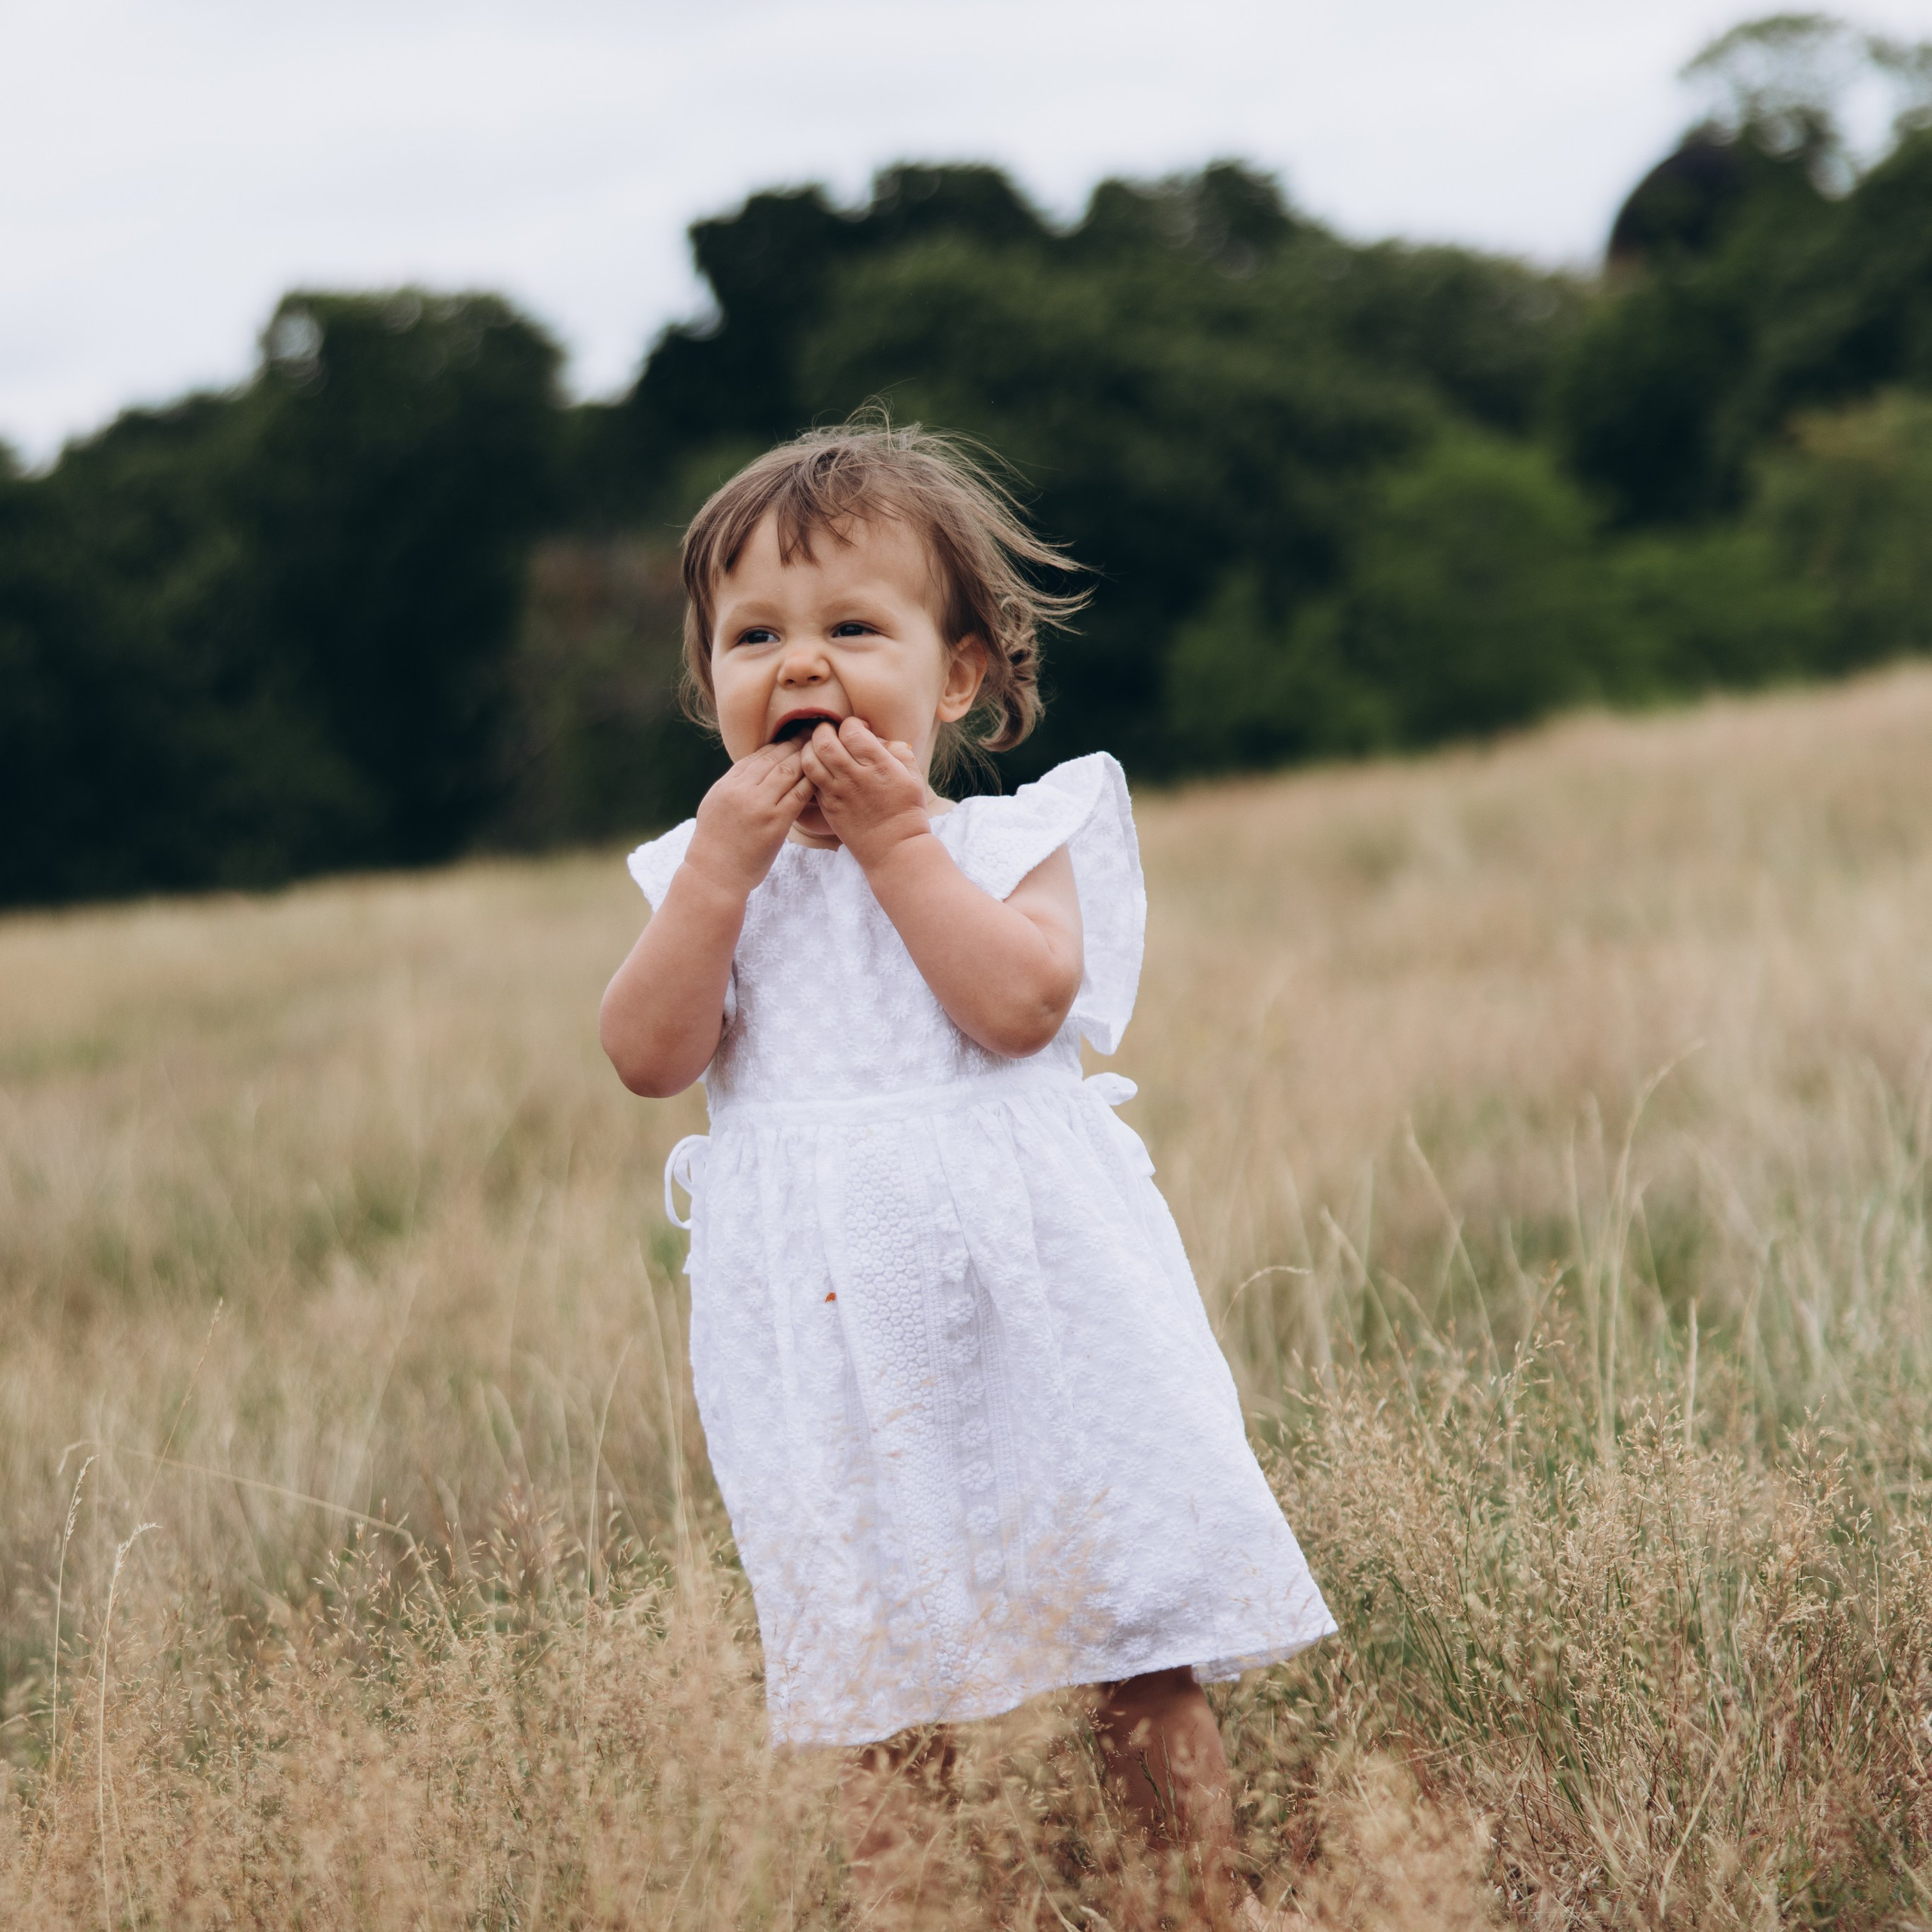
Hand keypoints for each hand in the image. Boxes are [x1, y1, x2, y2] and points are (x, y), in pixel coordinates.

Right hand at [681, 741, 813, 899]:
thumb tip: (749, 771)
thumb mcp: (715, 806)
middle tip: (813, 733)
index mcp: (727, 784)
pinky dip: (812, 783)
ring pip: (789, 771)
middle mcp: (742, 789)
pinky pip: (799, 794)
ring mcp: (759, 805)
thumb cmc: (715, 845)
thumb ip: (733, 787)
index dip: (777, 744)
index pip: (757, 755)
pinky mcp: (775, 822)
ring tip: (821, 750)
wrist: (715, 875)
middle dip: (795, 743)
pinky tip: (823, 777)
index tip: (792, 737)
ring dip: (806, 758)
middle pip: (775, 757)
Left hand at [801, 718, 929, 868]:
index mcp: (878, 765)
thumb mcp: (913, 777)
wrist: (895, 849)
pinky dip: (809, 769)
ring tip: (820, 748)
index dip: (851, 724)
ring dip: (811, 748)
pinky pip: (809, 780)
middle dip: (825, 730)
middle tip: (833, 734)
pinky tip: (820, 768)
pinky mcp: (828, 807)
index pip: (851, 730)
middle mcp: (855, 777)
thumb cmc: (907, 811)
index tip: (858, 731)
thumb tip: (878, 739)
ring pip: (809, 759)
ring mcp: (838, 793)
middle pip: (824, 740)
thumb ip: (898, 751)